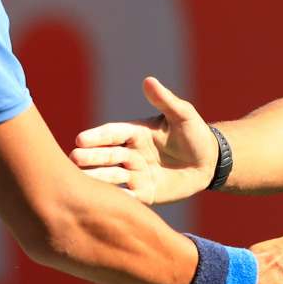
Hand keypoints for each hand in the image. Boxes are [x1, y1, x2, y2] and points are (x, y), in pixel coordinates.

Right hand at [72, 77, 218, 206]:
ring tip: (80, 181)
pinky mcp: (144, 194)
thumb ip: (165, 101)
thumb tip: (149, 81)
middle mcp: (130, 154)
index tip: (81, 139)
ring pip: (112, 176)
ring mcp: (135, 174)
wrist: (208, 162)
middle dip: (90, 157)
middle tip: (74, 159)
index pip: (112, 134)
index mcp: (135, 133)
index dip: (98, 137)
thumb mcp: (183, 115)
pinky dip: (116, 199)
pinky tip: (102, 203)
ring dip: (97, 178)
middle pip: (107, 155)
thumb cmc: (194, 134)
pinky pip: (128, 197)